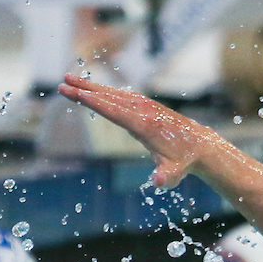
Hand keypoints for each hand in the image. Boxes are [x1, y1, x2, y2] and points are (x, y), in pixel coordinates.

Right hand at [57, 74, 216, 188]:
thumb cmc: (183, 163)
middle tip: (62, 82)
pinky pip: (121, 96)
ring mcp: (145, 106)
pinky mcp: (146, 107)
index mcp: (144, 125)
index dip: (94, 102)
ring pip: (113, 94)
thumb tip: (158, 181)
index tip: (77, 93)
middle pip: (109, 98)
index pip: (114, 111)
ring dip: (91, 87)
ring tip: (70, 80)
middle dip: (85, 90)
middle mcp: (143, 111)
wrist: (200, 147)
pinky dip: (105, 91)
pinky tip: (93, 89)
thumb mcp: (174, 174)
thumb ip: (165, 178)